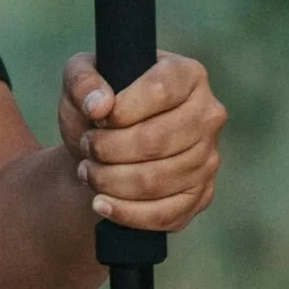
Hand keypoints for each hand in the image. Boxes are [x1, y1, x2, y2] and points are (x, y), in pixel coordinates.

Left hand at [57, 50, 224, 233]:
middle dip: (108, 150)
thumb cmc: (96, 110)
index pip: (159, 91)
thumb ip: (82, 81)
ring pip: (157, 180)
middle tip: (86, 149)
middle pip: (157, 140)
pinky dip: (126, 212)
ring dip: (111, 181)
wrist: (104, 152)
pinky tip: (101, 204)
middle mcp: (208, 115)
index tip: (95, 119)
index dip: (121, 110)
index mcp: (187, 75)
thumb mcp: (79, 81)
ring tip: (88, 172)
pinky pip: (165, 213)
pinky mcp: (199, 196)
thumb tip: (99, 105)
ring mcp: (208, 158)